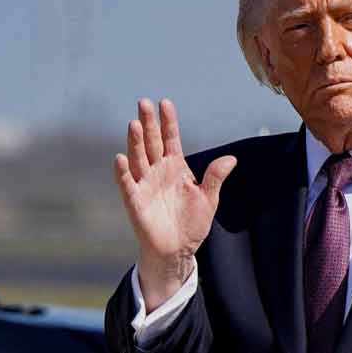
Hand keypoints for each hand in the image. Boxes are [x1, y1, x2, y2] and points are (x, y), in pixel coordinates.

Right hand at [113, 98, 235, 311]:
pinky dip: (123, 172)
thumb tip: (231, 159)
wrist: (178, 250)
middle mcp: (158, 171)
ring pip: (139, 158)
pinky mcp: (135, 201)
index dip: (168, 122)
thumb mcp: (209, 198)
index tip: (164, 102)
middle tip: (143, 103)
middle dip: (148, 123)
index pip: (170, 139)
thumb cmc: (192, 223)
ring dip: (136, 142)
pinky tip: (120, 158)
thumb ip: (215, 177)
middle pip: (152, 143)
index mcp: (176, 167)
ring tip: (134, 123)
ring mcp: (145, 184)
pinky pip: (127, 184)